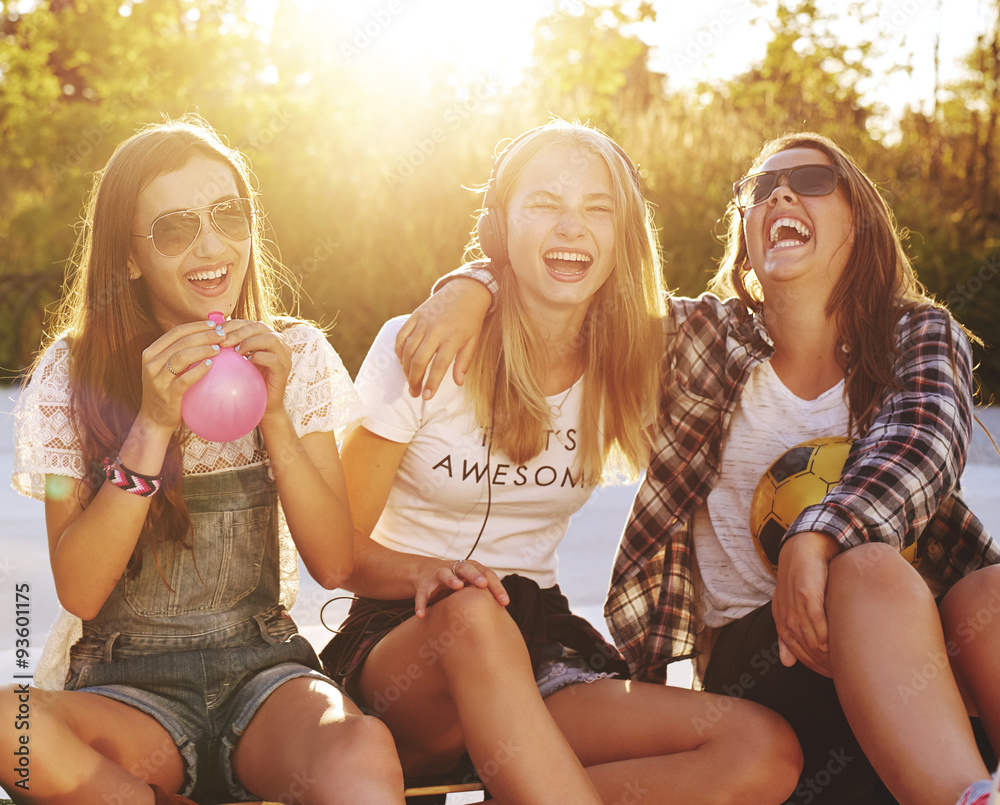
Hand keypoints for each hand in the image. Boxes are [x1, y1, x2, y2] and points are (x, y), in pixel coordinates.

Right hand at [138, 320, 224, 432]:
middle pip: (181, 342)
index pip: (176, 332)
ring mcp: (157, 379)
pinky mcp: (167, 394)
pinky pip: (185, 379)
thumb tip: (210, 335)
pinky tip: (211, 364)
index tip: (215, 325)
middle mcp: (151, 363)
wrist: (155, 419)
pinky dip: (199, 370)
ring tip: (219, 348)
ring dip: (202, 349)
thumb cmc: (168, 390)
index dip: (196, 326)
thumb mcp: (168, 369)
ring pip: (181, 356)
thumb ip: (181, 353)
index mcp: (151, 353)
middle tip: (222, 335)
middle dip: (204, 335)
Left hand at [218, 319, 292, 415]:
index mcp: (268, 337)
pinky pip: (273, 358)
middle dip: (239, 331)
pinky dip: (258, 357)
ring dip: (250, 342)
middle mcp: (279, 343)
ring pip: (270, 339)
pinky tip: (246, 361)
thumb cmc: (249, 380)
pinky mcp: (284, 369)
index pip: (250, 323)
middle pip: (260, 326)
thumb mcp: (239, 359)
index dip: (233, 324)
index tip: (216, 332)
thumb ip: (232, 345)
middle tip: (223, 341)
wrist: (263, 403)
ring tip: (235, 351)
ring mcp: (285, 355)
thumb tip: (211, 333)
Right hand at [395, 278, 491, 398]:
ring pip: (408, 350)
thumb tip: (458, 383)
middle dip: (415, 379)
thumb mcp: (473, 341)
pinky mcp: (415, 316)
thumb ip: (464, 362)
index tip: (427, 397)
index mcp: (453, 338)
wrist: (465, 291)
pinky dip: (399, 351)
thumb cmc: (471, 320)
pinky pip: (401, 336)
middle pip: (420, 360)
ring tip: (410, 381)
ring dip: (406, 369)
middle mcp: (436, 330)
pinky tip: (403, 362)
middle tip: (415, 393)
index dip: (432, 383)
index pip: (440, 365)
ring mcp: (423, 322)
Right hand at [414, 558, 507, 617]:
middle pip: (466, 568)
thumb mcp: (470, 585)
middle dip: (475, 575)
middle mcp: (455, 568)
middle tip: (483, 584)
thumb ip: (484, 594)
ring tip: (457, 586)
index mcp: (471, 568)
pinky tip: (422, 615)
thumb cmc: (458, 582)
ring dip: (451, 579)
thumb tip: (505, 615)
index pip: (487, 574)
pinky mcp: (424, 585)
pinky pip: (422, 594)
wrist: (427, 573)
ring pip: (444, 574)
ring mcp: (438, 575)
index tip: (505, 603)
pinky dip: (421, 604)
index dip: (496, 587)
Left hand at [772, 531, 841, 676]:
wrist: (806, 545)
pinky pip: (815, 619)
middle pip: (803, 648)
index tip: (831, 674)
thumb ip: (789, 633)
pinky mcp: (806, 592)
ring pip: (809, 637)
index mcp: (781, 618)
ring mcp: (795, 603)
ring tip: (843, 661)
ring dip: (826, 652)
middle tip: (842, 672)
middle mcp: (786, 613)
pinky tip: (836, 641)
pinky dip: (825, 632)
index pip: (795, 651)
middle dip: (822, 663)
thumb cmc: (804, 577)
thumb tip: (787, 663)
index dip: (813, 665)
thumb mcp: (792, 605)